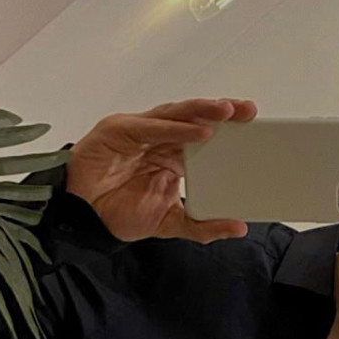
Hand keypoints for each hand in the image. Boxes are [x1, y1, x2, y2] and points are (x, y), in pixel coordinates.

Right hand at [65, 98, 257, 242]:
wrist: (84, 220)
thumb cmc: (120, 213)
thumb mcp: (171, 223)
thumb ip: (203, 226)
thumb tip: (238, 226)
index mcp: (172, 156)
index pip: (205, 137)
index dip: (228, 130)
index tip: (254, 126)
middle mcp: (158, 139)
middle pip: (194, 120)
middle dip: (222, 113)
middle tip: (248, 111)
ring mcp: (139, 133)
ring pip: (175, 116)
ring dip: (201, 112)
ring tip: (227, 112)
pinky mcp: (118, 131)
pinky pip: (150, 127)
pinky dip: (174, 128)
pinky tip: (198, 131)